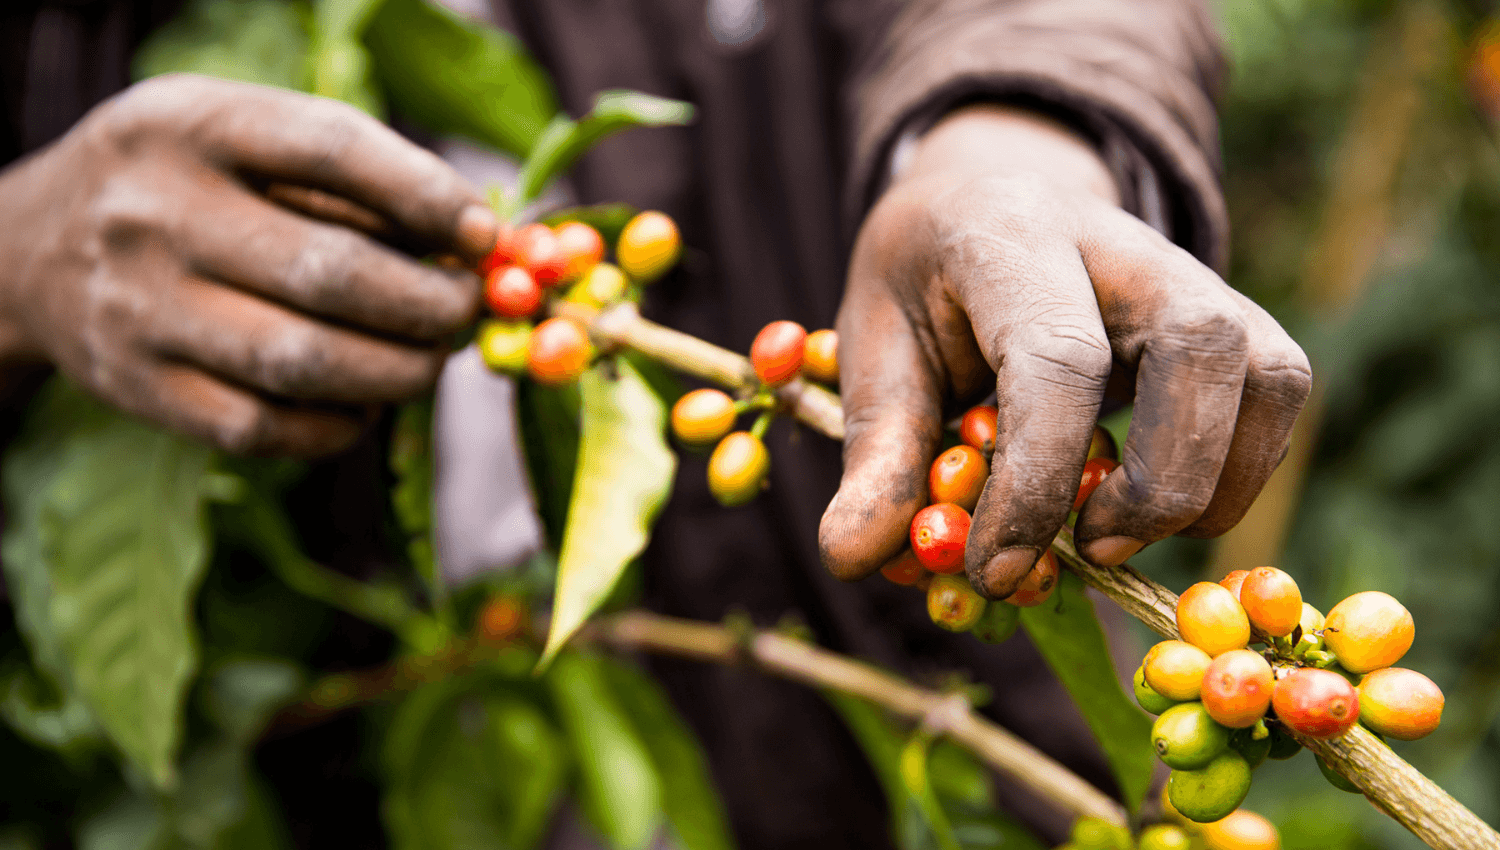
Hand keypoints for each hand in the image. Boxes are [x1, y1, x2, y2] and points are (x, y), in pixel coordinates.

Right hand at [0, 74, 496, 455]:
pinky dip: (338, 426)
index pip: (332, 150)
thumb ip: (349, 181)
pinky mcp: (141, 387)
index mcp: (194, 126)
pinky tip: (364, 404)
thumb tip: (475, 245)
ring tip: (427, 360)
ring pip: (303, 362)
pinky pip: (264, 427)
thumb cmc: (183, 185)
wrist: (30, 246)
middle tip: (465, 312)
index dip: (428, 197)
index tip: (486, 237)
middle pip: (330, 273)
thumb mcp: (241, 138)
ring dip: (397, 372)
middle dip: (428, 305)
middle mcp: (157, 213)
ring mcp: (141, 307)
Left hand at [818, 105, 1310, 596]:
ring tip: (1118, 534)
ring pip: (1266, 369)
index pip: (1055, 355)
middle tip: (1087, 551)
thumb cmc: (924, 287)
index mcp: (1010, 234)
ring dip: (1212, 483)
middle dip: (1157, 480)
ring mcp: (1189, 272)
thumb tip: (853, 557)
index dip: (1035, 480)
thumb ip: (873, 451)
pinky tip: (1158, 507)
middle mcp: (1120, 241)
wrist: (985, 204)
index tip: (994, 569)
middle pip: (1197, 345)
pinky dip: (1237, 472)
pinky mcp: (1230, 313)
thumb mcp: (872, 349)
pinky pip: (1277, 392)